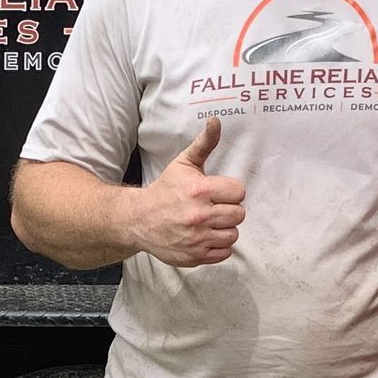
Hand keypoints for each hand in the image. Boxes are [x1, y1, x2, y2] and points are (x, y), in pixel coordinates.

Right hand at [131, 117, 246, 266]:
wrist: (139, 219)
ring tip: (210, 222)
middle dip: (228, 210)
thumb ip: (204, 143)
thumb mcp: (183, 163)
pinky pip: (225, 252)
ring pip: (233, 234)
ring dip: (224, 228)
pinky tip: (205, 236)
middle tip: (213, 207)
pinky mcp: (195, 256)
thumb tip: (216, 121)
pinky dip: (218, 246)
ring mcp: (197, 238)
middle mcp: (200, 215)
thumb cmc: (165, 190)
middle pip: (239, 214)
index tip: (218, 192)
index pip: (239, 192)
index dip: (230, 191)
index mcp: (200, 190)